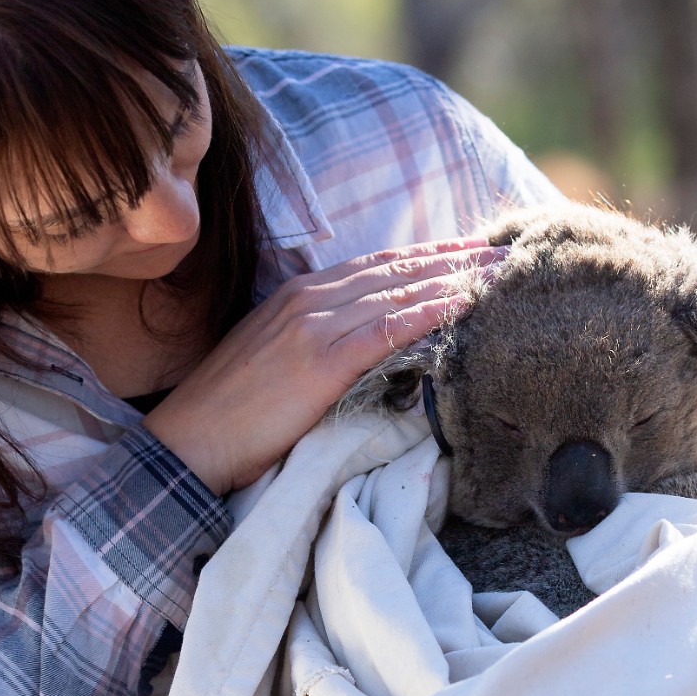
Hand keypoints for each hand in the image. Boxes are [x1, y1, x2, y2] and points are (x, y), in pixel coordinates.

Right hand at [142, 237, 504, 493]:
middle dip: (458, 259)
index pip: (380, 266)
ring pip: (400, 291)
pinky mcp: (320, 360)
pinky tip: (465, 304)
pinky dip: (428, 312)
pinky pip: (386, 328)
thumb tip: (364, 346)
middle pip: (399, 269)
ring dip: (457, 279)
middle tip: (510, 253)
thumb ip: (317, 341)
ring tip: (505, 275)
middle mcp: (310, 299)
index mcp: (300, 296)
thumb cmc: (229, 412)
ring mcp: (314, 325)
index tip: (475, 250)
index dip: (431, 255)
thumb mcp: (275, 360)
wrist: (186, 444)